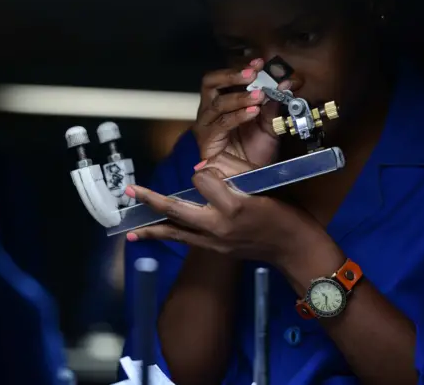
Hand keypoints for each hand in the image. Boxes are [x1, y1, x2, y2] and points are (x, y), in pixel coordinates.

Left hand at [125, 153, 328, 263]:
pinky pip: (185, 241)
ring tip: (130, 230)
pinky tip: (151, 238)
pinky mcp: (215, 250)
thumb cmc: (284, 213)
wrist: (294, 248)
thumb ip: (230, 175)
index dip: (204, 173)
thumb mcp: (263, 186)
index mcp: (234, 205)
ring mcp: (215, 241)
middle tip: (129, 191)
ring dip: (151, 228)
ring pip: (175, 231)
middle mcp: (219, 225)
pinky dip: (168, 237)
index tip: (211, 172)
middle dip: (151, 199)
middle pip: (177, 209)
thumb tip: (200, 171)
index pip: (203, 180)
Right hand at [193, 59, 296, 166]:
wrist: (247, 183)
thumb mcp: (269, 127)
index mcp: (224, 104)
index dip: (242, 68)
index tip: (261, 62)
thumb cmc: (254, 155)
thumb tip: (287, 83)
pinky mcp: (207, 141)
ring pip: (216, 102)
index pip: (226, 79)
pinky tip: (253, 112)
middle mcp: (211, 112)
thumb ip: (275, 106)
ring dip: (239, 96)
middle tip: (253, 72)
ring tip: (258, 96)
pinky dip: (238, 115)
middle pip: (210, 82)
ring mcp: (206, 126)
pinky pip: (221, 123)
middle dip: (232, 75)